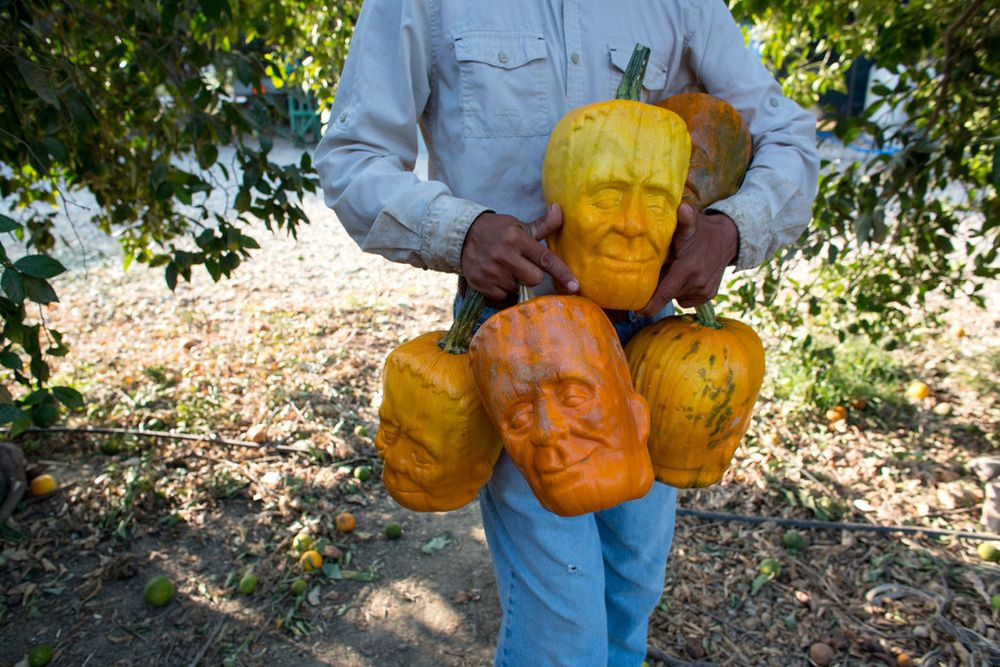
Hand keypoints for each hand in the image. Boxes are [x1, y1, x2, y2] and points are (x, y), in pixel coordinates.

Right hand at [460, 204, 579, 300]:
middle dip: (532, 275)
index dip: (561, 273)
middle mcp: (504, 256)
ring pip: (518, 289)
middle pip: (534, 278)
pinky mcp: (482, 285)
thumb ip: (543, 225)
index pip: (545, 259)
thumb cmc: (497, 231)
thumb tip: (559, 210)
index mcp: (517, 239)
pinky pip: (503, 297)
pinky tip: (495, 277)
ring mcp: (492, 272)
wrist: (461, 236)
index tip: (575, 286)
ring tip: (504, 270)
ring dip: (515, 283)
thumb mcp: (519, 226)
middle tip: (521, 266)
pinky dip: (502, 291)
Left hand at [638, 203, 738, 314]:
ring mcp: (703, 292)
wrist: (728, 239)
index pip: (663, 295)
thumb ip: (684, 220)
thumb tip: (682, 207)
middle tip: (658, 271)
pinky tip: (686, 276)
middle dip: (657, 288)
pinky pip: (686, 298)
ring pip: (675, 296)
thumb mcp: (692, 225)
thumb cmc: (702, 231)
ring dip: (671, 287)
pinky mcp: (708, 296)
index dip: (647, 305)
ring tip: (675, 268)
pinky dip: (682, 290)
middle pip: (666, 295)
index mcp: (687, 270)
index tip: (634, 309)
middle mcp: (696, 284)